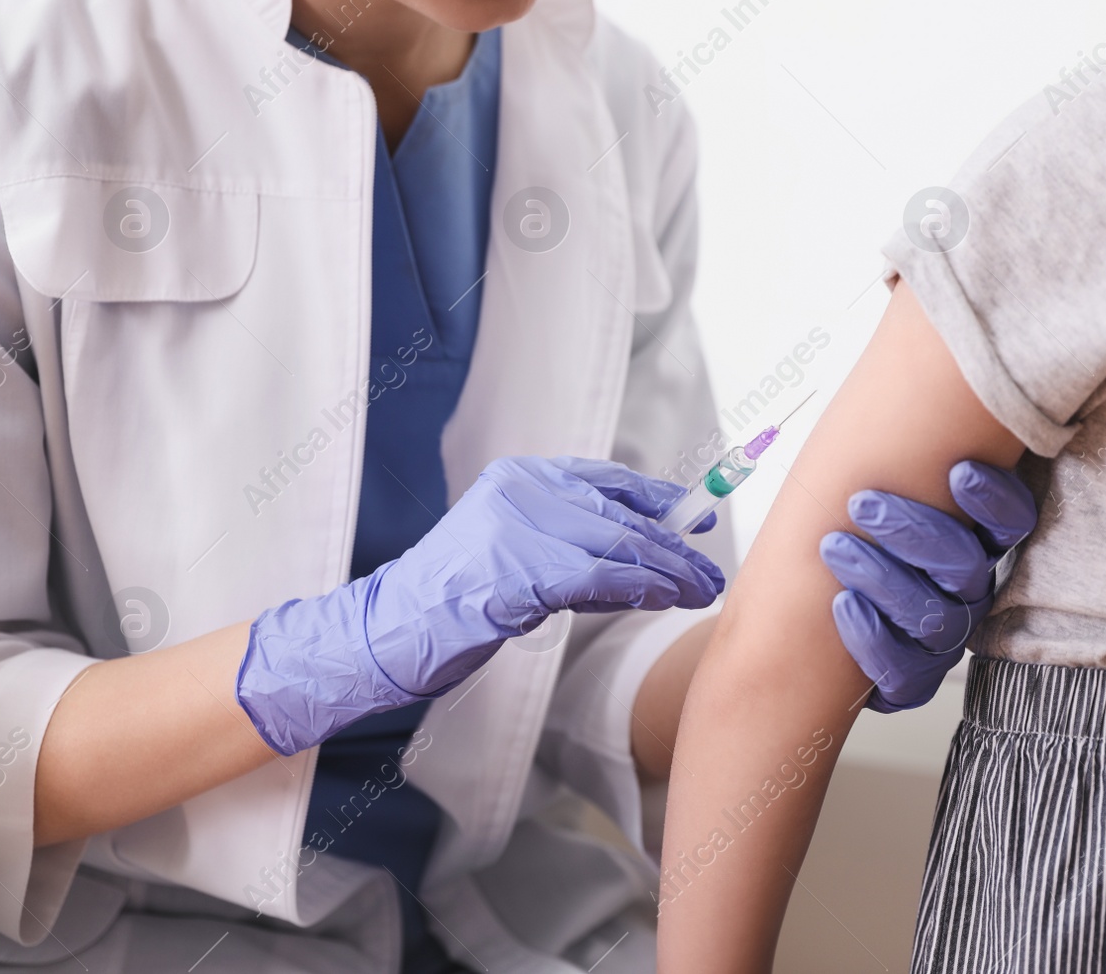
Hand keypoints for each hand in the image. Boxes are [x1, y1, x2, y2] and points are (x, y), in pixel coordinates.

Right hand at [237, 456, 724, 754]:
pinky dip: (640, 588)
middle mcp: (523, 488)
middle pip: (622, 514)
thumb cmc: (459, 600)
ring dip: (669, 572)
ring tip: (701, 591)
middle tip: (711, 573)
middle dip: (675, 546)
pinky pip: (598, 575)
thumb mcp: (519, 552)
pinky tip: (664, 599)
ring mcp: (518, 525)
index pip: (610, 480)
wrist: (394, 629)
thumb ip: (574, 541)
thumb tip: (650, 552)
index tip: (701, 518)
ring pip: (618, 543)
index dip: (662, 500)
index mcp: (523, 476)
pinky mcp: (518, 569)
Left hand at [822, 461, 1035, 712]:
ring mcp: (943, 635)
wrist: (802, 601)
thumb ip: (901, 441)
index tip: (957, 470)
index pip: (1012, 522)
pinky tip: (842, 606)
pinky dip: (872, 642)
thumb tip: (912, 363)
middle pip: (968, 568)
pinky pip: (907, 676)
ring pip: (939, 620)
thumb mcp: (877, 474)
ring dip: (885, 580)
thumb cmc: (848, 524)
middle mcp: (969, 588)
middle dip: (915, 532)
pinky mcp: (911, 678)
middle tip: (862, 503)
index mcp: (976, 537)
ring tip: (835, 547)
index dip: (992, 500)